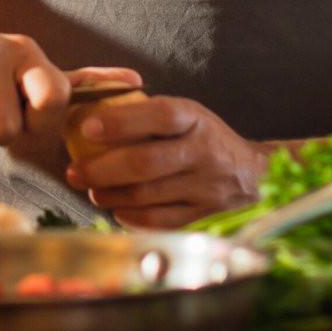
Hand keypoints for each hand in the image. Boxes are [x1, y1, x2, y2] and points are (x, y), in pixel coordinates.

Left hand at [65, 96, 266, 228]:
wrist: (257, 175)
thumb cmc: (205, 137)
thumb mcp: (187, 114)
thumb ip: (148, 113)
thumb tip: (92, 109)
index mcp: (195, 119)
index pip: (158, 115)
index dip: (120, 121)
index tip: (87, 127)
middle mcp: (203, 152)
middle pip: (146, 163)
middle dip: (102, 168)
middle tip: (74, 171)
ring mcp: (206, 188)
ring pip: (148, 196)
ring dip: (111, 195)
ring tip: (92, 190)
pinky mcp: (206, 216)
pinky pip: (161, 221)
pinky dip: (132, 217)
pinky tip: (116, 209)